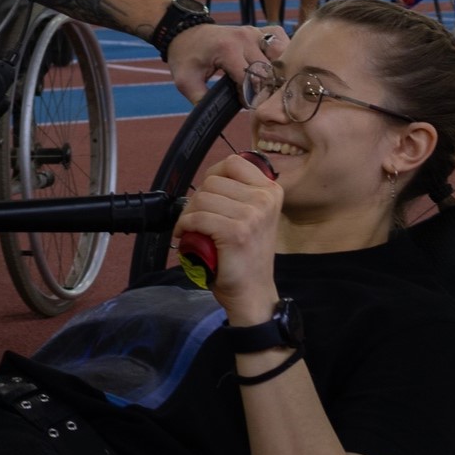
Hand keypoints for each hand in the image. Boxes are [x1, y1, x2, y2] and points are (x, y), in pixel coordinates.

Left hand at [163, 22, 280, 102]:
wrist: (186, 33)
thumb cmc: (185, 57)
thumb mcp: (186, 82)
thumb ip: (202, 100)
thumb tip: (218, 119)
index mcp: (228, 49)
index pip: (251, 80)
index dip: (250, 97)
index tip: (242, 105)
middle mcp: (246, 37)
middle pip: (269, 71)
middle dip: (264, 89)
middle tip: (255, 99)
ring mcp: (255, 32)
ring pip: (281, 56)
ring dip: (277, 73)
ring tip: (267, 86)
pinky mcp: (261, 30)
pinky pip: (281, 43)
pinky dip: (282, 56)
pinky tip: (274, 69)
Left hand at [170, 152, 282, 318]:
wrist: (253, 292)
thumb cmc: (247, 256)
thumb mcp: (254, 216)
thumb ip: (242, 194)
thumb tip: (214, 176)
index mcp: (271, 191)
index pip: (233, 163)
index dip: (213, 175)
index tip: (207, 195)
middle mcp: (265, 199)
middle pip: (213, 181)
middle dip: (196, 199)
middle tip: (194, 218)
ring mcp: (252, 215)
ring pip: (202, 198)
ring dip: (188, 214)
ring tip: (189, 229)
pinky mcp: (236, 232)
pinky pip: (198, 218)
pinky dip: (184, 226)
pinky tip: (185, 235)